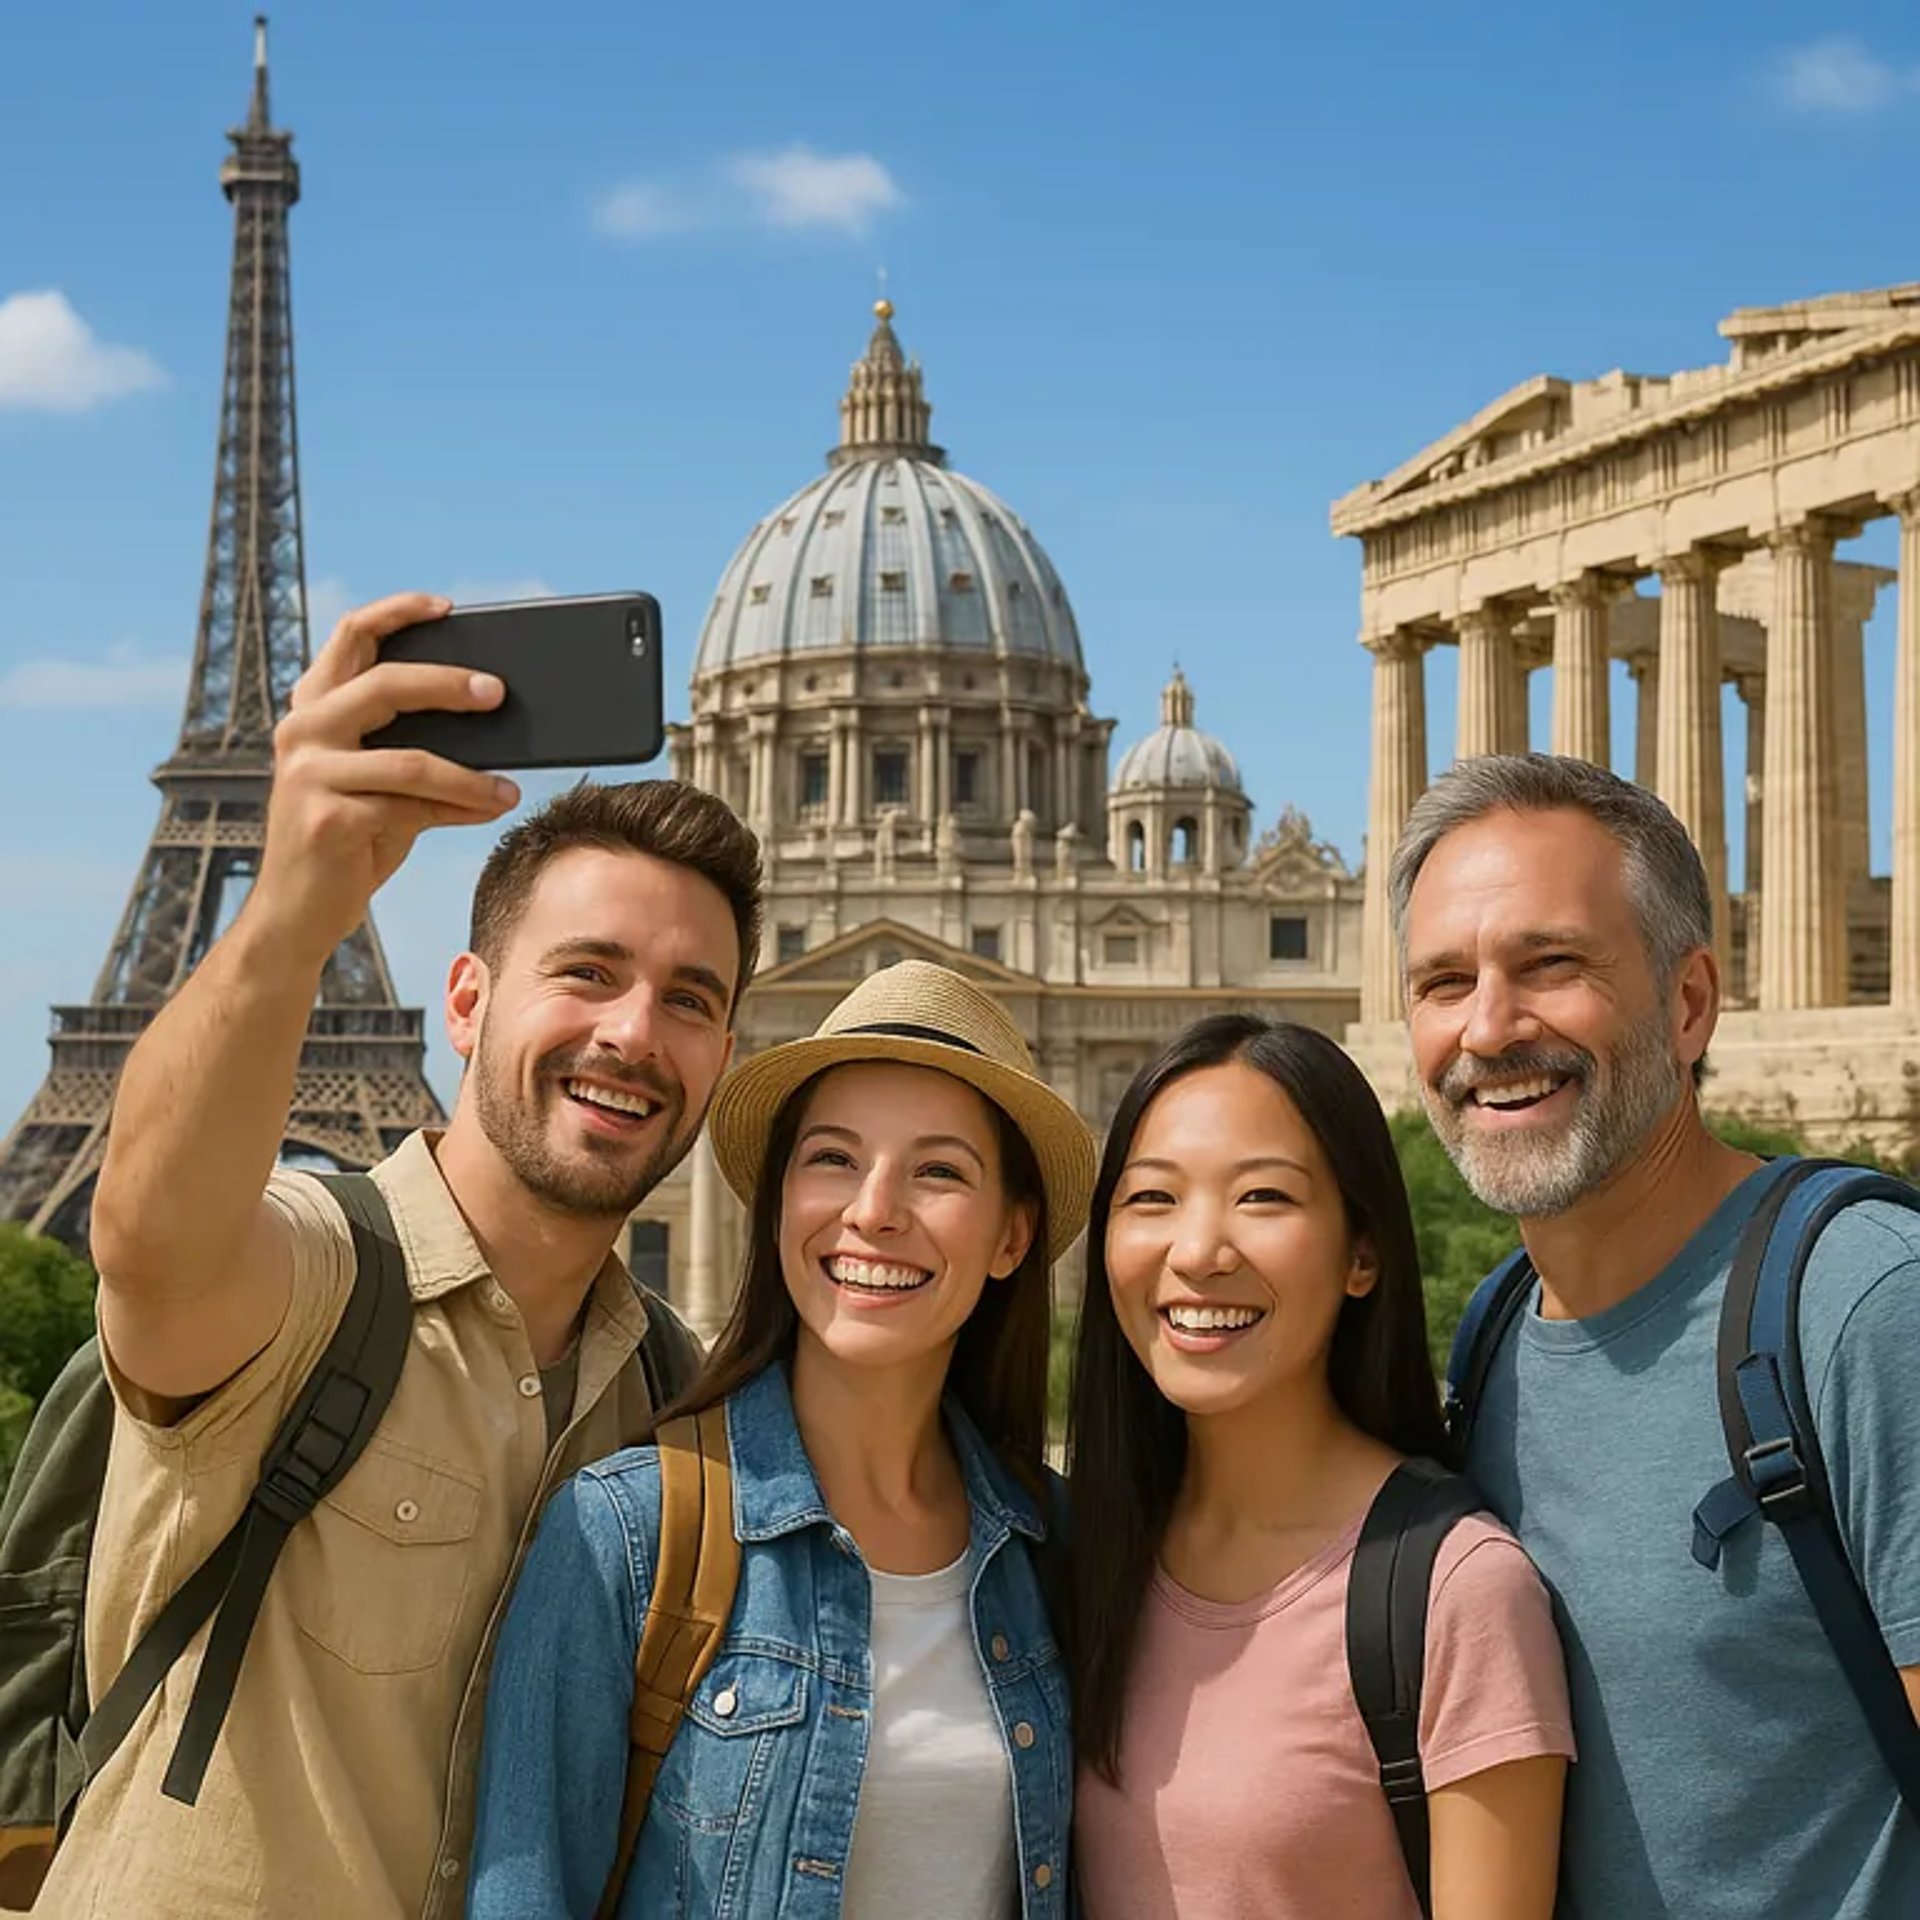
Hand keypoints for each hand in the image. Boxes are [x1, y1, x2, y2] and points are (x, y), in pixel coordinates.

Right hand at [252, 591, 519, 963]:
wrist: (297, 914)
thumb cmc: (348, 841)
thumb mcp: (377, 784)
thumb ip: (409, 747)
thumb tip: (490, 723)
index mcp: (311, 711)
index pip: (349, 636)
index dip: (397, 613)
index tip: (446, 607)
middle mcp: (303, 733)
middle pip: (385, 685)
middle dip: (450, 683)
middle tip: (498, 692)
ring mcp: (311, 776)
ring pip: (411, 758)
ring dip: (471, 775)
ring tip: (509, 786)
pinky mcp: (330, 821)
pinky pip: (414, 807)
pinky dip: (461, 808)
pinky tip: (490, 809)